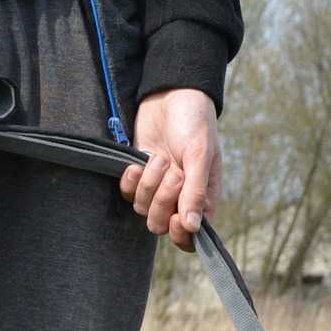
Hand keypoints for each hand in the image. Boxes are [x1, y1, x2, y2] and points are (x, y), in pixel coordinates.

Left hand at [120, 88, 219, 250]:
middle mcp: (179, 198)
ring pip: (142, 209)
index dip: (179, 235)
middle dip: (163, 200)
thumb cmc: (195, 122)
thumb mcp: (200, 155)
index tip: (176, 217)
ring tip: (159, 157)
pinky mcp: (139, 176)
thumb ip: (196, 192)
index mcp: (202, 198)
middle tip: (173, 173)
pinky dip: (131, 180)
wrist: (171, 93)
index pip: (189, 237)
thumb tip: (193, 228)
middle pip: (161, 225)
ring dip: (149, 184)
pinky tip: (137, 162)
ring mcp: (157, 188)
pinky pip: (128, 193)